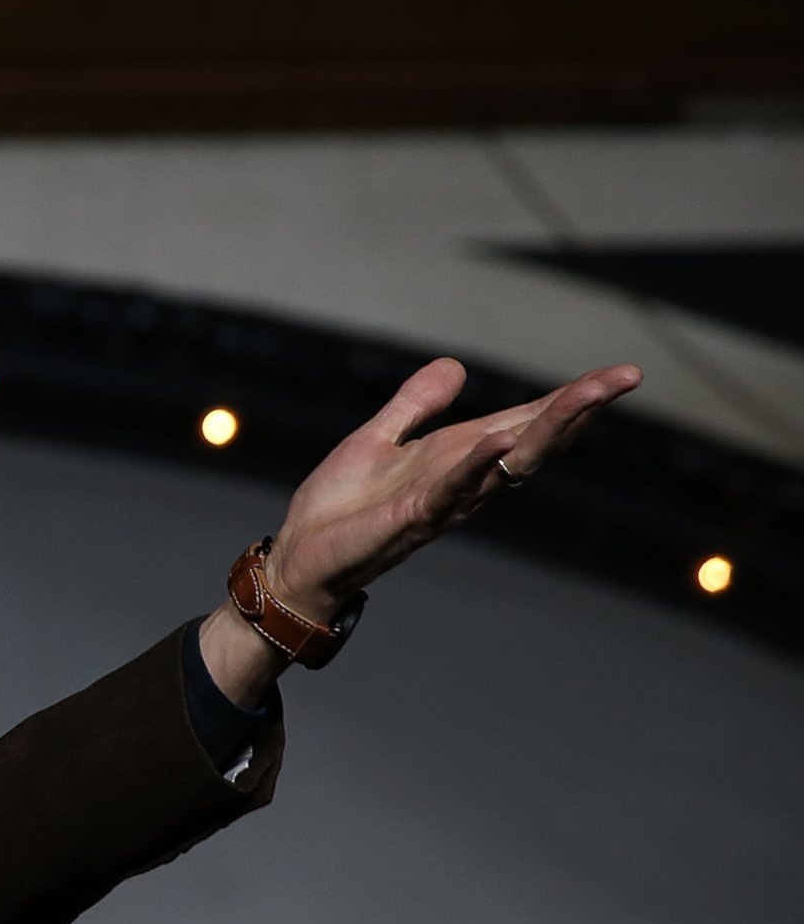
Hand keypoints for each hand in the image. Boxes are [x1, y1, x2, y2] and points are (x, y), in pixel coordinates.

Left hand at [265, 356, 643, 619]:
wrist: (299, 557)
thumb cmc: (341, 507)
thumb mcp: (378, 438)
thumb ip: (415, 404)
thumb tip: (456, 365)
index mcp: (457, 455)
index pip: (526, 421)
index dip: (570, 399)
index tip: (620, 374)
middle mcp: (464, 479)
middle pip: (534, 440)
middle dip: (578, 408)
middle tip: (625, 378)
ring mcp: (444, 501)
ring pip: (509, 463)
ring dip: (547, 430)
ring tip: (585, 396)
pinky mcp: (412, 519)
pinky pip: (452, 490)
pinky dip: (477, 464)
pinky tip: (502, 438)